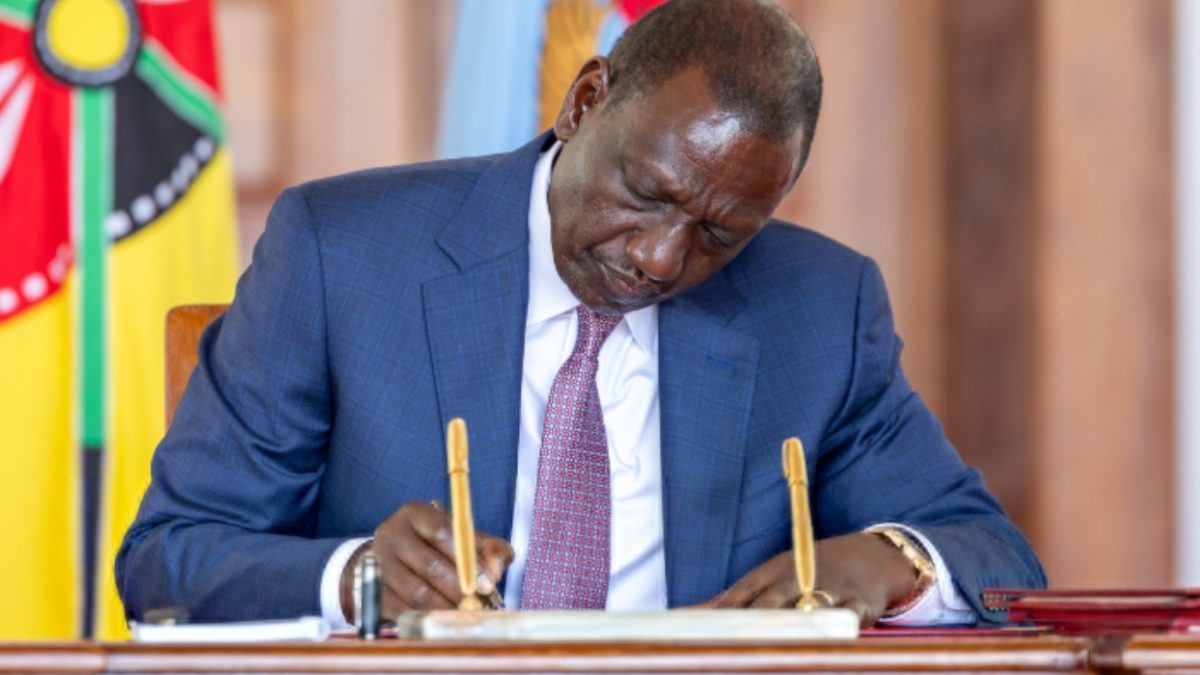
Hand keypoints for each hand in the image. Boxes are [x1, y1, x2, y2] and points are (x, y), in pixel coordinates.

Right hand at [340, 502, 513, 618]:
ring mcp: (378, 563)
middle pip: (429, 564)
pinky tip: (444, 621)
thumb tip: (495, 569)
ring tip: (465, 614)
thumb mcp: (463, 539)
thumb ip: (488, 548)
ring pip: (416, 591)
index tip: (488, 582)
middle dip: (460, 588)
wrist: (391, 561)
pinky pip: (402, 610)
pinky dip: (427, 618)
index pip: (441, 531)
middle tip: (480, 604)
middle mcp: (391, 534)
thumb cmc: (435, 548)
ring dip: (446, 607)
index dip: (467, 558)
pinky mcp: (372, 590)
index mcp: (415, 514)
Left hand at [705, 532, 917, 626]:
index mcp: (770, 574)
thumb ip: (727, 601)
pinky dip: (842, 623)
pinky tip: (834, 633)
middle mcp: (796, 579)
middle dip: (753, 623)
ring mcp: (828, 590)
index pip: (741, 595)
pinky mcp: (859, 603)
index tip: (698, 634)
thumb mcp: (766, 579)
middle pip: (771, 602)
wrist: (867, 557)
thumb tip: (681, 615)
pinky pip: (850, 614)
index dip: (722, 614)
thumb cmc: (804, 574)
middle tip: (733, 645)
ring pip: (809, 606)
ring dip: (796, 620)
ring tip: (783, 638)